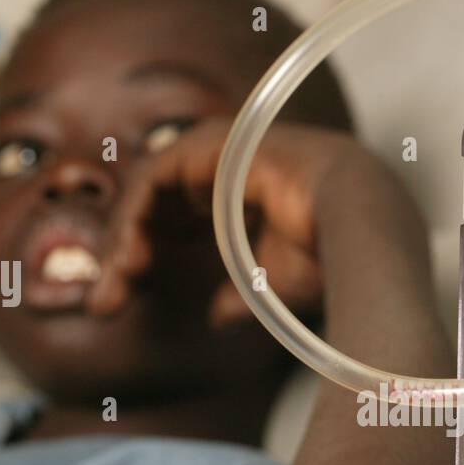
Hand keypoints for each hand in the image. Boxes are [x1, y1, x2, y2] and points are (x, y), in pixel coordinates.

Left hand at [86, 116, 373, 325]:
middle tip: (105, 300)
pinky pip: (152, 178)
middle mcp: (222, 174)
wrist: (357, 224)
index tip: (121, 302)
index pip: (172, 226)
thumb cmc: (329, 250)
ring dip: (126, 238)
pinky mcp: (208, 147)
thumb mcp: (271, 285)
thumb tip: (216, 317)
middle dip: (123, 256)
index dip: (142, 262)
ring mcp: (214, 156)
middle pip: (152, 210)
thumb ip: (238, 295)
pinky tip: (132, 255)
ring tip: (119, 279)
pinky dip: (135, 216)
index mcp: (237, 203)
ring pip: (146, 194)